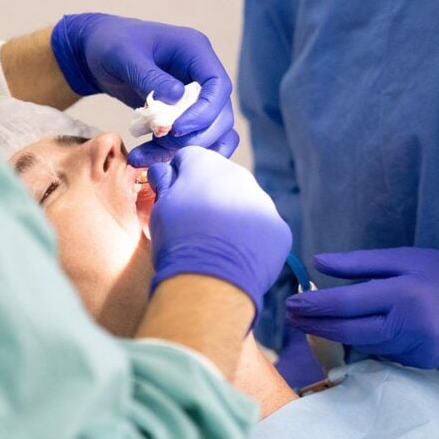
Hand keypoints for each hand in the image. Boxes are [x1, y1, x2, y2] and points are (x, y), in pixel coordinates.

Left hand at [51, 13, 237, 165]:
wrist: (96, 54)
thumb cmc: (109, 45)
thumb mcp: (124, 56)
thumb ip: (149, 76)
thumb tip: (177, 98)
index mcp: (195, 51)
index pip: (218, 86)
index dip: (205, 112)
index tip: (177, 128)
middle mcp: (200, 74)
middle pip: (220, 114)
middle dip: (196, 136)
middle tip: (162, 143)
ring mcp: (193, 96)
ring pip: (208, 132)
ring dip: (182, 150)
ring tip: (145, 156)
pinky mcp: (181, 114)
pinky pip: (189, 139)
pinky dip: (172, 153)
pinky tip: (146, 157)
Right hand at [147, 147, 291, 317]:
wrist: (210, 280)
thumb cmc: (178, 241)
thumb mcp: (159, 208)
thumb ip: (164, 183)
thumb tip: (164, 171)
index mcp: (206, 164)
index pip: (189, 158)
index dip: (178, 177)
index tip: (173, 197)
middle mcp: (239, 176)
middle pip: (221, 179)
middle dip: (209, 195)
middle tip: (195, 225)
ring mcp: (263, 202)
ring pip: (244, 203)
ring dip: (232, 216)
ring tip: (216, 245)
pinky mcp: (279, 229)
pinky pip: (263, 229)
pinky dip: (251, 240)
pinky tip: (236, 257)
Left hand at [285, 248, 438, 368]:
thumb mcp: (406, 257)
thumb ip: (361, 263)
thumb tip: (318, 261)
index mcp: (403, 292)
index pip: (347, 303)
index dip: (316, 305)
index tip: (291, 302)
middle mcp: (410, 324)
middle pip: (350, 331)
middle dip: (316, 325)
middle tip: (290, 317)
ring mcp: (418, 348)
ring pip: (366, 344)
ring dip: (339, 334)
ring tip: (315, 321)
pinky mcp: (425, 362)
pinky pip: (387, 353)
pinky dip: (373, 341)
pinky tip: (364, 329)